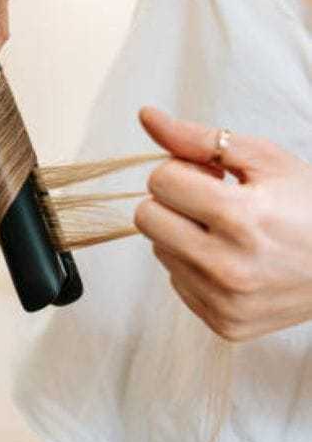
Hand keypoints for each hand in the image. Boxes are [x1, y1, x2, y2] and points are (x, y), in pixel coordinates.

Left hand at [133, 106, 311, 341]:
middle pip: (147, 218)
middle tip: (212, 201)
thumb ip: (200, 138)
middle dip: (173, 202)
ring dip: (184, 235)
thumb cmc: (310, 205)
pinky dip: (196, 267)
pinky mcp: (224, 324)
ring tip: (229, 231)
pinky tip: (233, 259)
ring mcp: (225, 301)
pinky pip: (178, 283)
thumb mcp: (265, 160)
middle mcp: (227, 266)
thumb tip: (146, 116)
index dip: (183, 170)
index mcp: (238, 217)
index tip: (211, 175)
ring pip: (160, 251)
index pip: (160, 181)